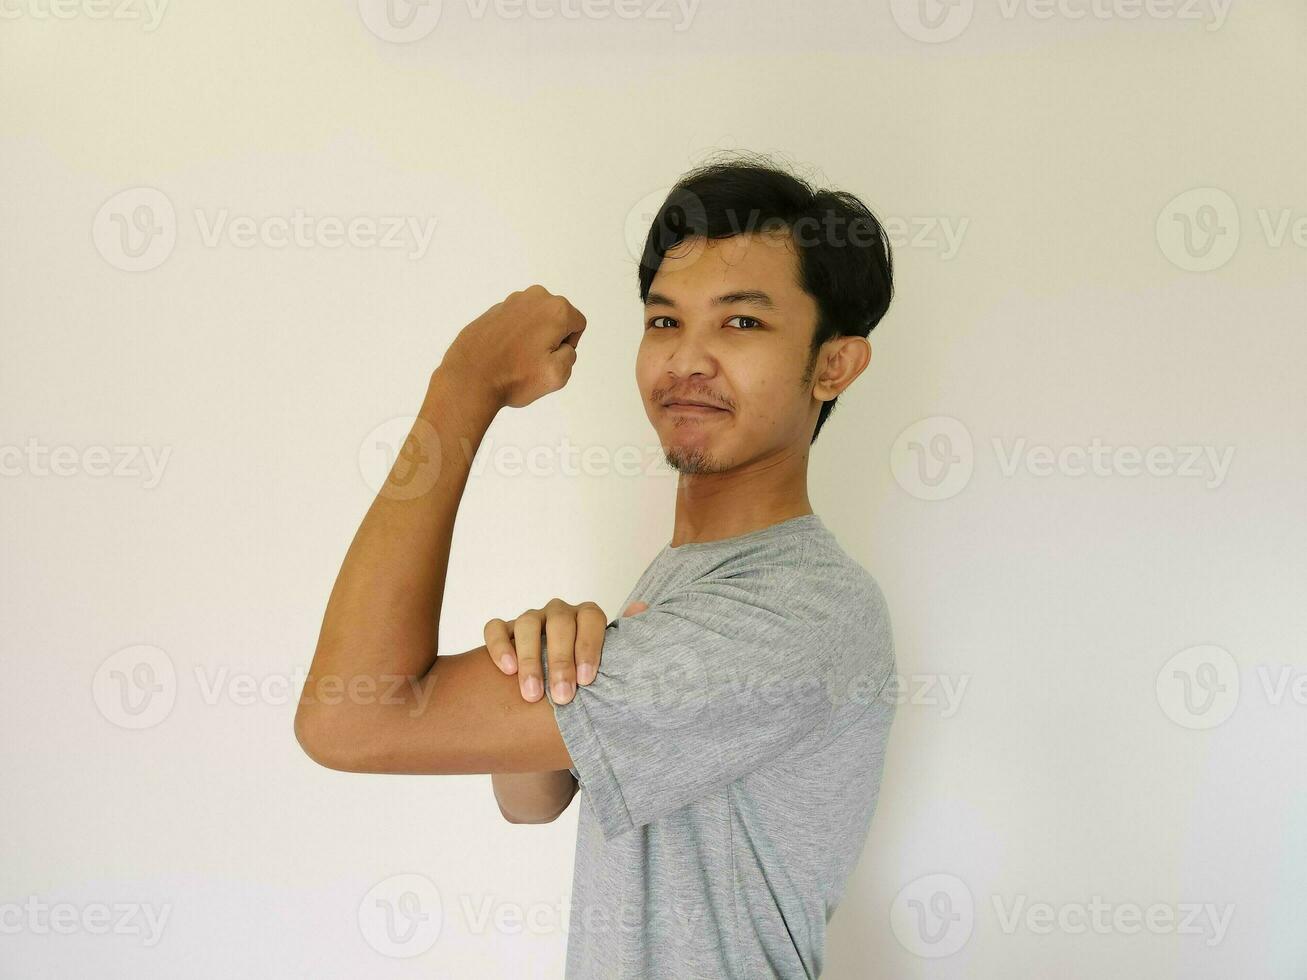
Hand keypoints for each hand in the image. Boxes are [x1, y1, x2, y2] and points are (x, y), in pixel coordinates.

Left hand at [441, 284, 586, 409]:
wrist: (470, 377)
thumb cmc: (512, 377)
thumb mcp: (558, 375)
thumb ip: (571, 355)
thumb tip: (562, 346)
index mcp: (556, 309)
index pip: (577, 325)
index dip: (568, 346)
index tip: (549, 358)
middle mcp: (535, 297)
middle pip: (557, 320)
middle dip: (550, 339)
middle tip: (534, 360)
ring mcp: (512, 301)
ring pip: (535, 321)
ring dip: (532, 337)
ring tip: (517, 358)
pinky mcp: (494, 310)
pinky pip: (515, 323)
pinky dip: (513, 336)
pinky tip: (503, 354)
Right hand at [484, 598, 648, 704]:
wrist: (558, 687)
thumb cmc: (587, 674)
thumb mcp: (610, 660)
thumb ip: (625, 639)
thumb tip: (640, 608)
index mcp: (587, 616)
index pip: (591, 619)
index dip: (589, 647)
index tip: (587, 680)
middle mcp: (559, 613)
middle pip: (560, 624)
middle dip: (561, 661)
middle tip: (562, 696)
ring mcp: (531, 619)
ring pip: (527, 625)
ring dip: (530, 660)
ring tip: (532, 694)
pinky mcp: (505, 630)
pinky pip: (495, 628)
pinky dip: (499, 646)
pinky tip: (505, 670)